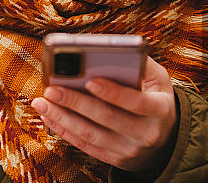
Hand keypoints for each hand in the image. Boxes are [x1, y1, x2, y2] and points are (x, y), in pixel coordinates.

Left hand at [31, 57, 178, 172]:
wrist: (166, 140)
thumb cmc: (155, 98)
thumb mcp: (159, 79)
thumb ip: (139, 63)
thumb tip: (113, 48)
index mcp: (159, 110)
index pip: (137, 102)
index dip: (113, 92)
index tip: (90, 80)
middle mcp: (146, 134)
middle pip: (107, 118)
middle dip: (76, 102)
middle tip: (52, 89)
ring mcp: (130, 150)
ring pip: (91, 135)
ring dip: (63, 118)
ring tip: (42, 102)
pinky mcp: (115, 159)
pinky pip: (86, 146)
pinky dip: (65, 131)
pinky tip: (50, 117)